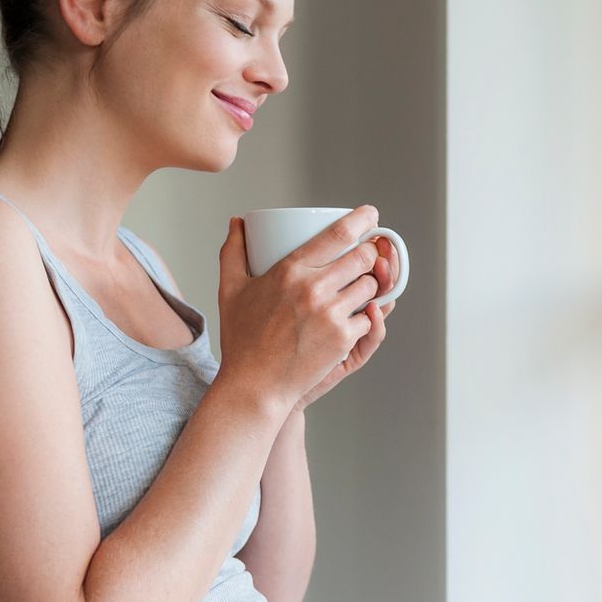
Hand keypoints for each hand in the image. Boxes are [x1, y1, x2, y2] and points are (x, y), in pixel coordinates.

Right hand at [216, 207, 391, 414]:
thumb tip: (237, 223)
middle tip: (366, 258)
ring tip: (357, 290)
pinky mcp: (343, 339)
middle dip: (370, 254)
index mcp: (290, 270)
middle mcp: (314, 289)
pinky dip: (365, 318)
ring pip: (371, 288)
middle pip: (363, 258)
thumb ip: (233, 252)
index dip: (362, 220)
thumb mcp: (230, 290)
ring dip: (370, 286)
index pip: (339, 234)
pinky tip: (353, 319)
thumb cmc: (241, 339)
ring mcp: (331, 315)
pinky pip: (369, 319)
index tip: (371, 215)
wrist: (254, 386)